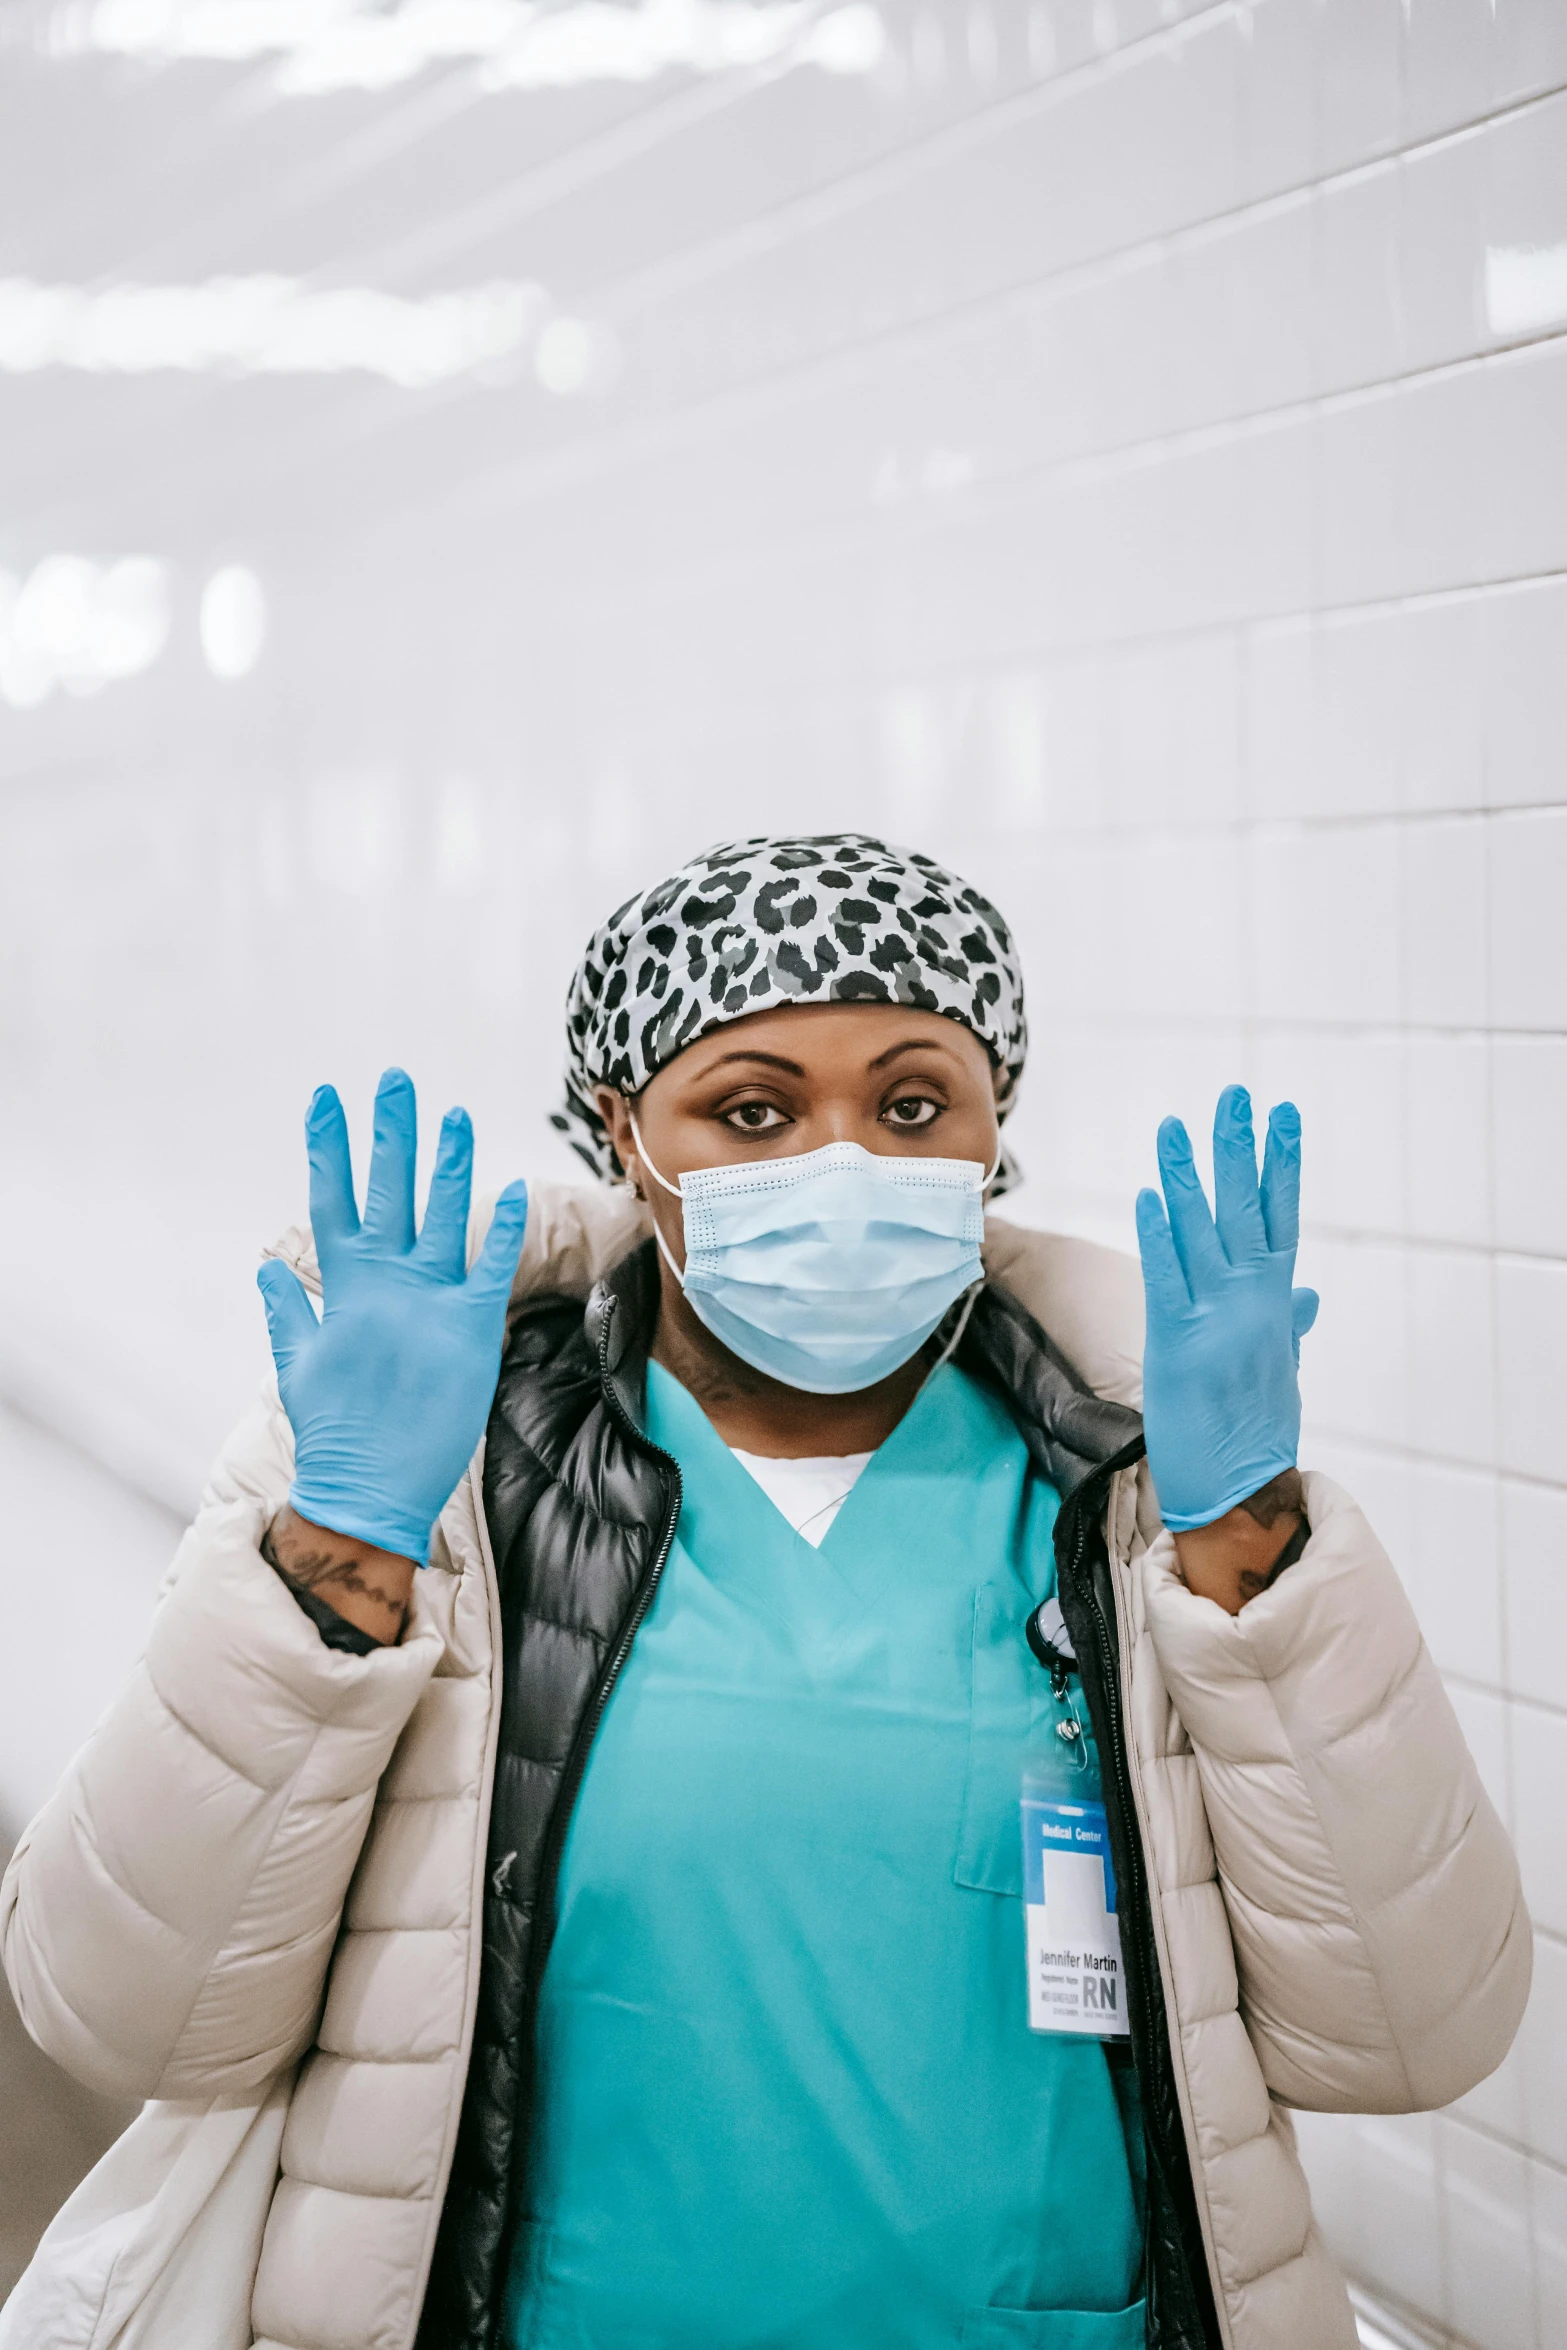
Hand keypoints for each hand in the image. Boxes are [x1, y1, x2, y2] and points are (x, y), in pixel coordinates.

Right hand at [257, 1068, 527, 1564]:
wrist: (368, 1491)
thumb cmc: (335, 1430)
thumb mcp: (298, 1363)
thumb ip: (287, 1309)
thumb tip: (266, 1265)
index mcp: (343, 1288)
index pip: (330, 1200)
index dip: (329, 1147)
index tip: (326, 1098)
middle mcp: (384, 1285)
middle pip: (386, 1191)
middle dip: (390, 1132)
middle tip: (396, 1079)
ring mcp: (428, 1304)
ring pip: (442, 1215)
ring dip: (449, 1161)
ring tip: (456, 1113)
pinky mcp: (471, 1331)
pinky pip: (490, 1268)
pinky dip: (503, 1228)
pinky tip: (517, 1187)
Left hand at [1135, 1084, 1318, 1533]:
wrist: (1244, 1493)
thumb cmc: (1256, 1430)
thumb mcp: (1279, 1367)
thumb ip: (1290, 1323)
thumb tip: (1311, 1295)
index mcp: (1274, 1304)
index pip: (1282, 1219)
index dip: (1283, 1165)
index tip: (1284, 1115)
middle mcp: (1252, 1303)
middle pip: (1247, 1211)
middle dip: (1240, 1150)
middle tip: (1236, 1094)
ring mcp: (1218, 1320)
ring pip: (1201, 1233)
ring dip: (1186, 1177)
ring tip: (1173, 1127)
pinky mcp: (1179, 1343)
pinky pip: (1167, 1277)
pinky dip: (1158, 1235)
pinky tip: (1147, 1197)